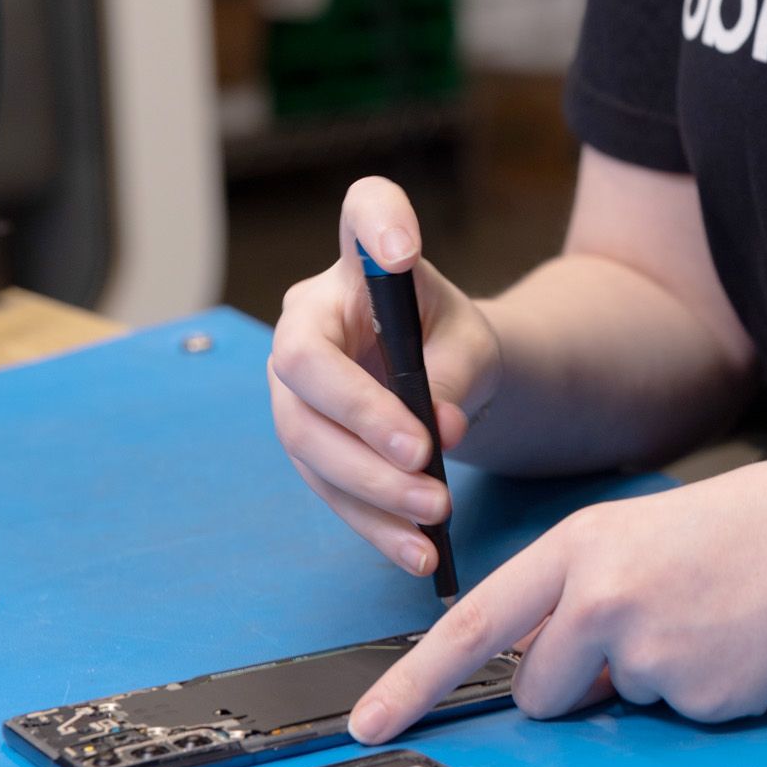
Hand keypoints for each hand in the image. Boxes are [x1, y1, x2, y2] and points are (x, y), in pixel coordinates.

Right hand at [268, 176, 503, 578]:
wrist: (441, 383)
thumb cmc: (451, 343)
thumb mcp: (473, 343)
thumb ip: (458, 372)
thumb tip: (441, 429)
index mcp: (356, 269)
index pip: (362, 214)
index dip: (376, 222)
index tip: (400, 247)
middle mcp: (308, 320)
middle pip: (309, 369)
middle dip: (363, 420)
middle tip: (423, 456)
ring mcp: (293, 388)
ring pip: (310, 442)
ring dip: (371, 487)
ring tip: (432, 516)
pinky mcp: (305, 446)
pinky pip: (328, 489)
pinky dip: (374, 525)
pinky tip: (416, 552)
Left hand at [346, 457, 766, 740]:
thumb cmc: (742, 530)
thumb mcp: (640, 536)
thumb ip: (579, 593)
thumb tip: (551, 672)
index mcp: (582, 547)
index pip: (475, 623)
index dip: (414, 679)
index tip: (369, 720)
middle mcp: (602, 598)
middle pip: (539, 686)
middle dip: (571, 685)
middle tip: (644, 630)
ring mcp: (649, 652)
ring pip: (614, 701)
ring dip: (647, 679)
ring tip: (706, 620)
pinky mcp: (695, 697)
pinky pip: (672, 715)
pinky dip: (699, 690)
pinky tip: (735, 642)